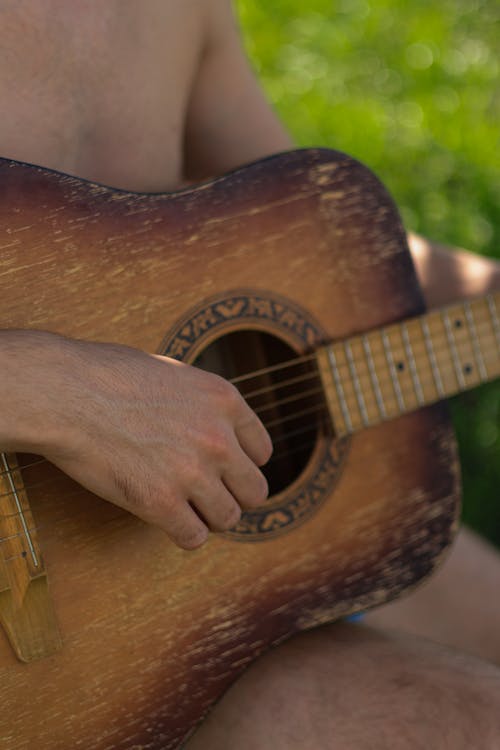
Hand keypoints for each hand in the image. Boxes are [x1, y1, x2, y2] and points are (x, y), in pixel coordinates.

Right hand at [1, 332, 271, 548]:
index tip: (221, 469)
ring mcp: (192, 472)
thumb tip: (216, 427)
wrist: (65, 392)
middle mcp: (218, 438)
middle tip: (206, 494)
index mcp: (225, 400)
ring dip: (207, 517)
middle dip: (231, 495)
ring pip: (228, 518)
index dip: (241, 464)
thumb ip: (202, 403)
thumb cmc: (107, 376)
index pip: (262, 452)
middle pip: (254, 491)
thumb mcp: (173, 374)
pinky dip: (182, 534)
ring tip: (184, 508)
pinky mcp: (160, 503)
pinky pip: (193, 537)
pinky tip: (165, 519)